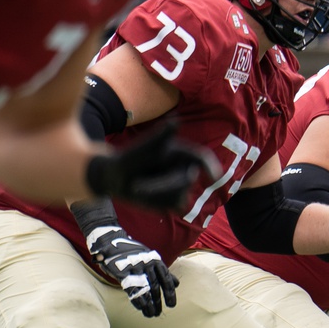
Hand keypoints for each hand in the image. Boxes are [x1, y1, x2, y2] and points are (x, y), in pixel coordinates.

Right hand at [82, 220, 177, 317]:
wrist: (112, 241)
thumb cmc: (133, 253)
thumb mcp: (151, 258)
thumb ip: (163, 271)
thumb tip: (176, 284)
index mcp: (156, 261)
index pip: (166, 279)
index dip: (170, 293)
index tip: (172, 305)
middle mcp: (148, 264)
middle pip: (156, 287)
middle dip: (158, 302)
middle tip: (159, 313)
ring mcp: (135, 268)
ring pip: (145, 289)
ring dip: (149, 304)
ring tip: (151, 314)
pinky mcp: (123, 272)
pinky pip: (132, 288)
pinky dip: (137, 299)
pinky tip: (140, 308)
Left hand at [85, 119, 218, 211]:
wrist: (115, 178)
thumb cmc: (128, 160)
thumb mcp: (140, 149)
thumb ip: (159, 137)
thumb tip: (176, 121)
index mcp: (180, 152)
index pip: (201, 158)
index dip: (210, 165)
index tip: (213, 176)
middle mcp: (184, 168)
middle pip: (186, 180)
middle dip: (161, 185)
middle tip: (135, 187)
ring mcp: (181, 186)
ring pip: (180, 195)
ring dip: (157, 194)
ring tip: (138, 187)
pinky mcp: (175, 200)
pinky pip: (175, 206)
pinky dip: (158, 204)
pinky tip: (145, 196)